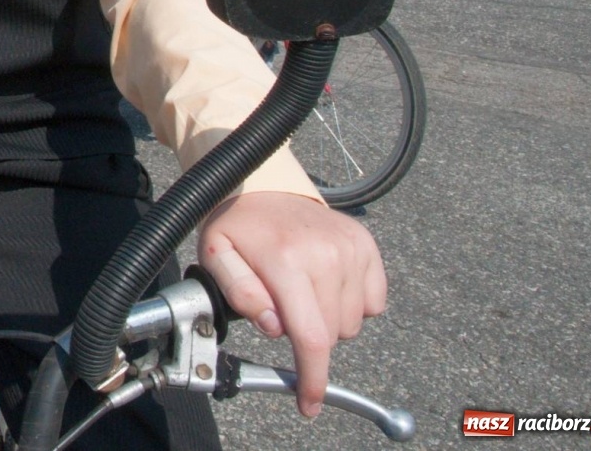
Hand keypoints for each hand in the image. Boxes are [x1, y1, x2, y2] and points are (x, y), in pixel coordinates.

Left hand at [198, 192, 386, 417]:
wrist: (262, 186)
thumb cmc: (237, 227)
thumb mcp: (217, 257)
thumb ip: (240, 294)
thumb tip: (273, 326)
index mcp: (286, 260)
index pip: (310, 336)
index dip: (313, 378)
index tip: (310, 404)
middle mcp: (326, 254)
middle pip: (332, 334)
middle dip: (308, 336)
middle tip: (283, 307)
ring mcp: (351, 248)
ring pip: (353, 323)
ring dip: (328, 320)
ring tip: (301, 289)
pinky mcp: (366, 245)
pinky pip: (373, 303)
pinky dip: (351, 303)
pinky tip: (325, 282)